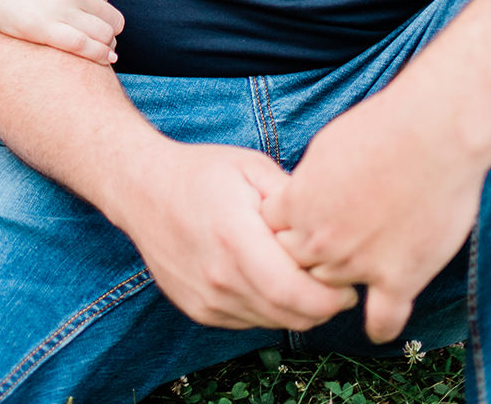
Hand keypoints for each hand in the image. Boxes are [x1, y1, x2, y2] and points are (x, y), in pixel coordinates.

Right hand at [0, 0, 123, 63]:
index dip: (93, 8)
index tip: (80, 19)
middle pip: (112, 17)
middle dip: (105, 30)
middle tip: (90, 41)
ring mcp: (63, 9)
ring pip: (107, 34)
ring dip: (105, 46)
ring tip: (95, 54)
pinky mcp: (46, 30)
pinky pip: (89, 47)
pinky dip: (102, 56)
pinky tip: (105, 62)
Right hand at [110, 140, 357, 330]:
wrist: (141, 189)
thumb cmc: (200, 173)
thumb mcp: (252, 167)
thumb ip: (292, 200)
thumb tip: (331, 225)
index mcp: (236, 239)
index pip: (298, 294)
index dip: (332, 298)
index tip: (349, 283)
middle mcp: (220, 278)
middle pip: (290, 315)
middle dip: (323, 307)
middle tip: (336, 285)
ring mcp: (207, 299)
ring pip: (271, 322)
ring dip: (296, 309)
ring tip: (303, 278)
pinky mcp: (199, 310)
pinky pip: (248, 321)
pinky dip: (268, 308)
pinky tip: (269, 279)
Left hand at [261, 90, 483, 343]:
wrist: (433, 135)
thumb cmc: (381, 128)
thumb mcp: (325, 148)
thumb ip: (309, 183)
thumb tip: (304, 198)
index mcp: (299, 203)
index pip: (271, 232)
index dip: (284, 227)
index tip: (297, 224)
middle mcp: (322, 239)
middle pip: (295, 265)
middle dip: (303, 258)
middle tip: (321, 251)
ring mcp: (359, 263)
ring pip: (331, 291)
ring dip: (336, 287)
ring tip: (345, 281)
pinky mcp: (399, 278)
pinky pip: (382, 320)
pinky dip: (380, 327)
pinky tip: (378, 326)